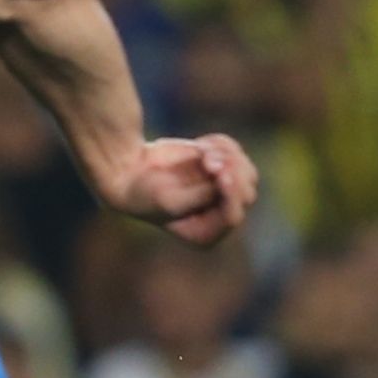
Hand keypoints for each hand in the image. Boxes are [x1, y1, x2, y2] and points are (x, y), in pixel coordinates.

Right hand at [94, 134, 260, 245]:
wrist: (130, 171)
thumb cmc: (145, 193)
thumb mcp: (170, 201)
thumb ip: (201, 195)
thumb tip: (228, 176)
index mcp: (207, 233)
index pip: (234, 215)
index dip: (231, 193)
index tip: (218, 172)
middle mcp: (219, 215)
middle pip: (247, 193)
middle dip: (231, 171)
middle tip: (207, 159)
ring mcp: (222, 190)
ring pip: (246, 171)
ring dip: (225, 155)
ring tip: (203, 151)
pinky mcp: (220, 165)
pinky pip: (234, 150)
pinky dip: (218, 144)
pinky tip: (199, 146)